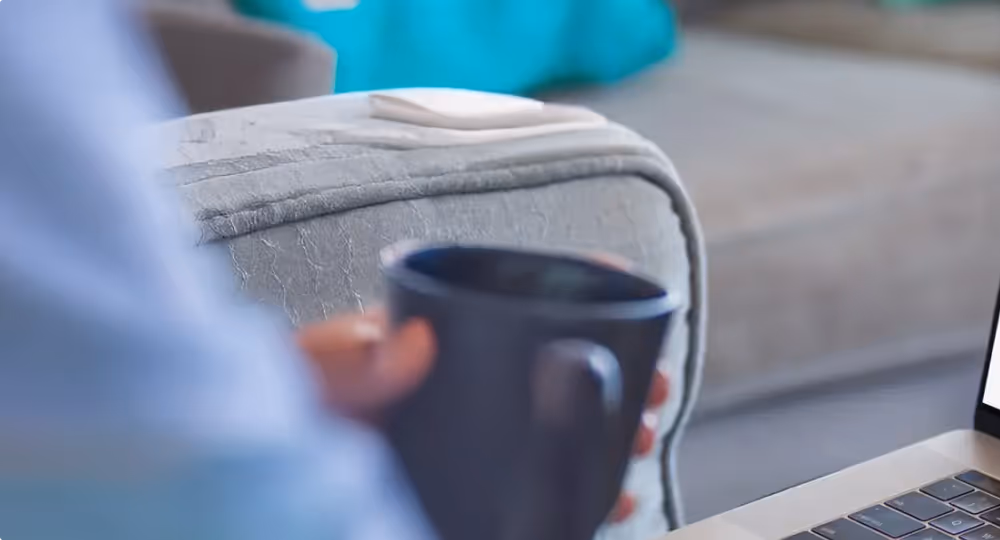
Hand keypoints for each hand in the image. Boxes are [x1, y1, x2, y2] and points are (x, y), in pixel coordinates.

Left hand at [296, 311, 671, 522]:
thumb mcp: (301, 382)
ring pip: (554, 427)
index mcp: (420, 341)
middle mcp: (453, 386)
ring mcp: (466, 441)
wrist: (251, 486)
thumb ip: (347, 365)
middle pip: (552, 365)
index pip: (505, 294)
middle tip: (657, 386)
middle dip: (615, 368)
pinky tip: (609, 501)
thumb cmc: (261, 416)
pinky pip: (537, 488)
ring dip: (610, 430)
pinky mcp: (471, 492)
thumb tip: (414, 339)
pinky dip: (579, 491)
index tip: (622, 276)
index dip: (569, 280)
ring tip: (643, 440)